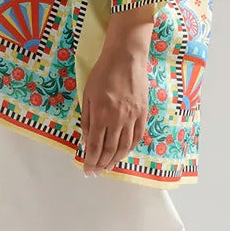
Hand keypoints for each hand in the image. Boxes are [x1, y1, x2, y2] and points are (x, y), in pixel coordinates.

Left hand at [80, 33, 150, 174]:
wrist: (126, 58)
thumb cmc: (102, 74)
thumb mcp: (87, 95)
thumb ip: (86, 120)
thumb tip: (86, 141)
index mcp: (101, 115)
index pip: (95, 146)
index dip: (91, 161)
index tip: (88, 171)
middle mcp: (117, 120)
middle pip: (110, 150)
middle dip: (102, 164)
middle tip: (97, 172)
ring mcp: (132, 117)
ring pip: (124, 146)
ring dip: (116, 160)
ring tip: (109, 167)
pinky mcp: (143, 113)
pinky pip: (137, 136)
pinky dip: (130, 148)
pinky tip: (124, 153)